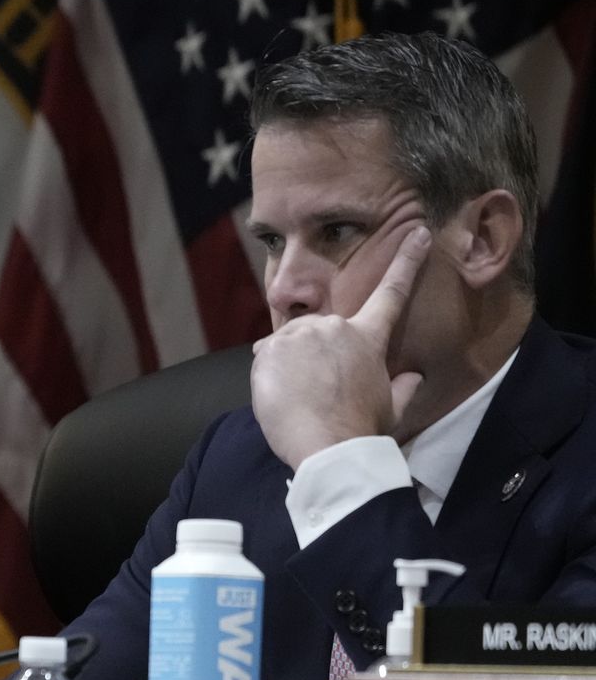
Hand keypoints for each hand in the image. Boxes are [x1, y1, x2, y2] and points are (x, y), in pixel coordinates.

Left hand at [251, 225, 430, 468]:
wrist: (327, 447)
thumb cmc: (361, 429)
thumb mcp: (391, 407)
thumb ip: (402, 386)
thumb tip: (415, 377)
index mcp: (367, 337)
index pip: (392, 292)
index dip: (406, 261)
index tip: (415, 233)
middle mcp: (333, 326)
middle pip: (321, 332)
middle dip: (316, 354)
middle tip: (318, 390)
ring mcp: (299, 335)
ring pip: (290, 343)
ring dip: (291, 363)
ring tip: (301, 397)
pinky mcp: (270, 349)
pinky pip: (265, 356)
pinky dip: (269, 373)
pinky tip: (282, 396)